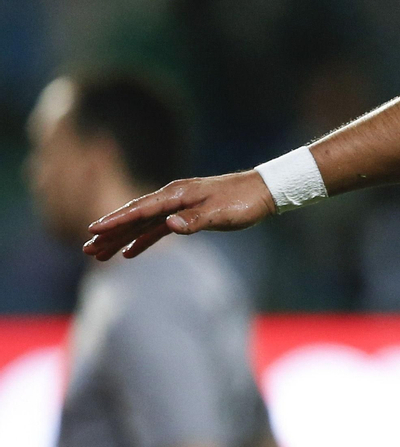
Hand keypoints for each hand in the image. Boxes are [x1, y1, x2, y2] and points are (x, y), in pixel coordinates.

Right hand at [83, 172, 276, 260]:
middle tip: (88, 249)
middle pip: (135, 217)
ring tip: (100, 254)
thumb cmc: (244, 201)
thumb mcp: (222, 213)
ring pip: (143, 224)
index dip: (117, 220)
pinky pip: (158, 229)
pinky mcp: (186, 215)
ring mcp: (179, 206)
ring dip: (122, 239)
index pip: (141, 209)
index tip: (93, 230)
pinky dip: (143, 240)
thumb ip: (195, 220)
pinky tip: (130, 253)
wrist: (264, 192)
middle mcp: (173, 198)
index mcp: (178, 194)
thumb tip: (169, 226)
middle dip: (111, 233)